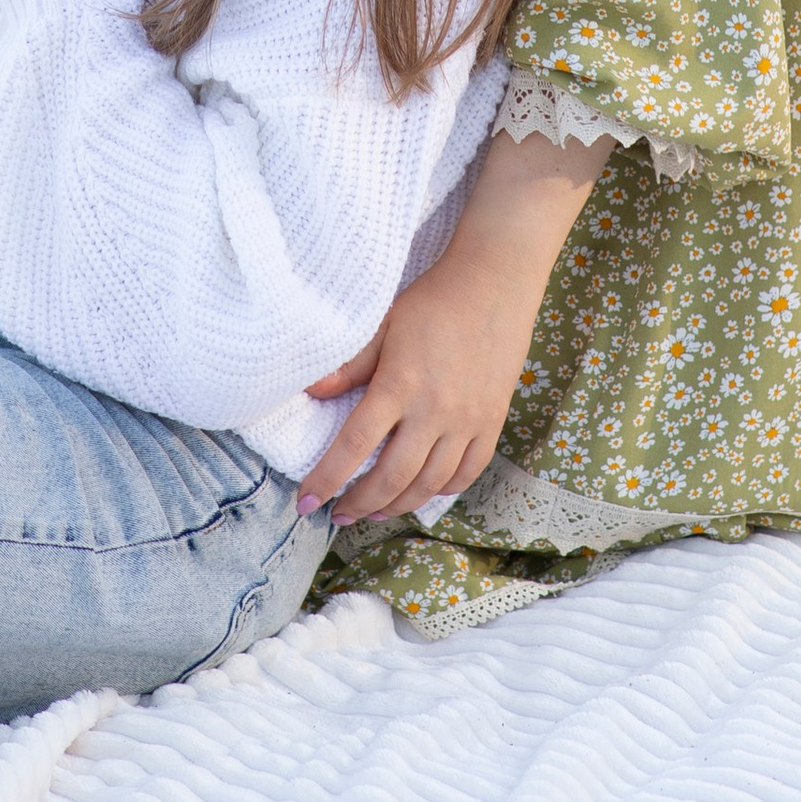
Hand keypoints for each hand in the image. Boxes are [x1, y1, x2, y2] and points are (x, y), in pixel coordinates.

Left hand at [298, 247, 536, 524]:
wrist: (494, 285)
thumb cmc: (432, 301)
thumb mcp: (383, 325)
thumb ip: (349, 365)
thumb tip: (310, 392)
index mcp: (399, 385)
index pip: (353, 445)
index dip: (326, 480)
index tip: (306, 502)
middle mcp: (434, 411)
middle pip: (391, 478)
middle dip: (360, 504)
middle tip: (339, 516)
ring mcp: (467, 422)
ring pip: (428, 484)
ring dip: (397, 505)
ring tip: (374, 511)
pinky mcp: (492, 424)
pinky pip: (466, 474)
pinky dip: (440, 491)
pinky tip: (421, 492)